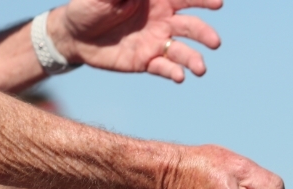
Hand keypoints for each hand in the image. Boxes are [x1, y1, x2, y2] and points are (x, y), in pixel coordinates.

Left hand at [50, 0, 222, 82]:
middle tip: (215, 42)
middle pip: (190, 25)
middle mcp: (162, 20)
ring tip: (200, 68)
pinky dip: (173, 72)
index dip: (203, 0)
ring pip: (182, 50)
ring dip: (194, 59)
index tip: (218, 4)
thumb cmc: (88, 6)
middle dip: (204, 33)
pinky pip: (164, 67)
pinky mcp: (147, 61)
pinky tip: (179, 77)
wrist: (74, 35)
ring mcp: (156, 42)